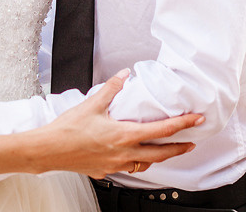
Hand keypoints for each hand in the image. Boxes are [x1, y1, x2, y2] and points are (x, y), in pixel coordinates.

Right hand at [39, 70, 202, 178]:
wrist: (49, 151)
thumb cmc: (68, 130)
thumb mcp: (92, 104)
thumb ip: (112, 88)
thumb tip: (124, 75)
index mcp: (124, 135)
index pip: (162, 131)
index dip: (183, 125)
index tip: (196, 120)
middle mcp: (124, 153)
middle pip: (161, 154)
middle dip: (179, 148)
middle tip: (192, 142)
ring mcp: (116, 165)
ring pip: (145, 164)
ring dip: (159, 157)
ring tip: (166, 150)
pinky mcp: (106, 171)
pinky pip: (128, 168)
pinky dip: (138, 162)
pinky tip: (135, 156)